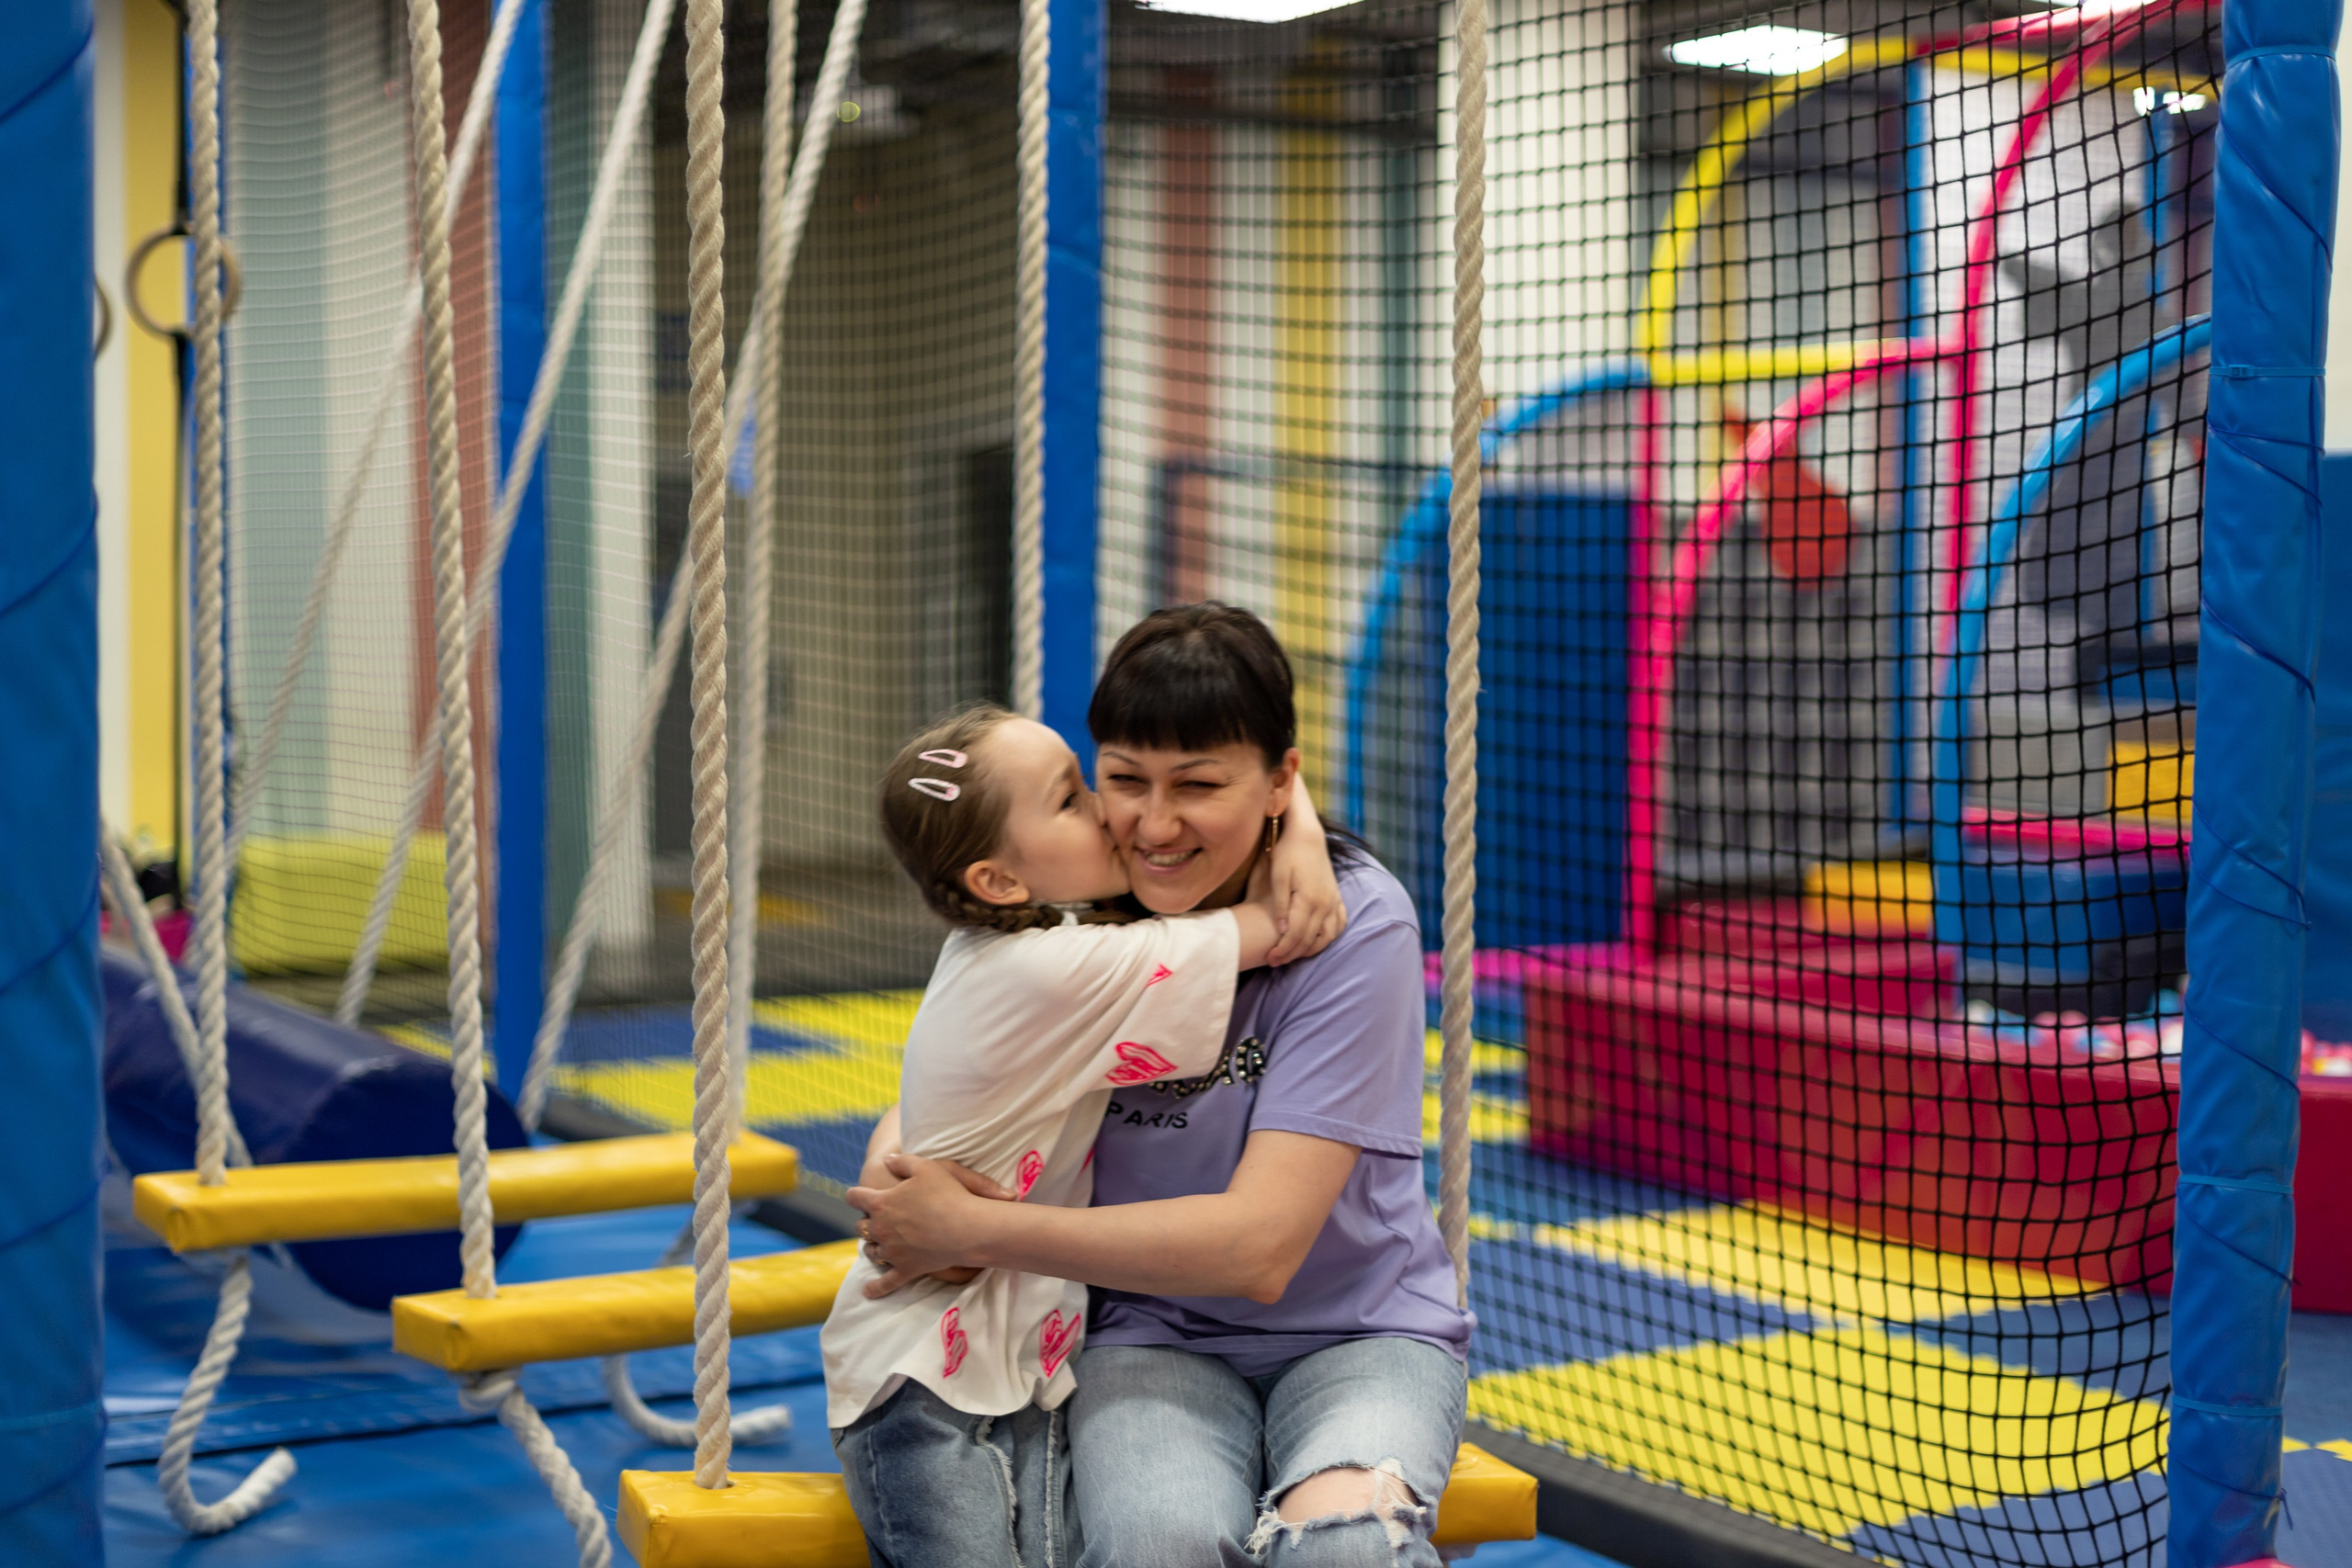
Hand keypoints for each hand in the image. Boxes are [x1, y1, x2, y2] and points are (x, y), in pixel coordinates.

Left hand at [848, 1153, 1013, 1296]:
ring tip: (878, 1245)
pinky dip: (876, 1288)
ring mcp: (892, 1252)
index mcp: (880, 1203)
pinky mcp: (906, 1270)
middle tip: (875, 1219)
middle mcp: (881, 1229)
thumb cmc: (947, 1193)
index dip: (855, 1194)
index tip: (858, 1195)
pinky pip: (886, 1282)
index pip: (854, 1197)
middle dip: (866, 1221)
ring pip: (870, 1252)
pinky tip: (868, 1292)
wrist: (968, 1227)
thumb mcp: (925, 1166)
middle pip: (860, 1226)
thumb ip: (902, 1161)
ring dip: (872, 1247)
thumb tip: (886, 1160)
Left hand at [1266, 821, 1346, 965]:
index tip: (1269, 958)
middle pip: (1310, 939)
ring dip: (1312, 948)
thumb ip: (1281, 905)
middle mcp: (1326, 903)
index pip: (1296, 935)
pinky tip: (1317, 940)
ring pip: (1327, 935)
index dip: (1283, 950)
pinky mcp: (1337, 896)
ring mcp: (1334, 900)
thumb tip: (1282, 931)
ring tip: (1294, 954)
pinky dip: (1329, 936)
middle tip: (1275, 962)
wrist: (1307, 835)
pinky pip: (1339, 923)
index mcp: (1309, 899)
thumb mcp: (1277, 877)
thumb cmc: (1288, 853)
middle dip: (1292, 953)